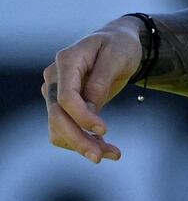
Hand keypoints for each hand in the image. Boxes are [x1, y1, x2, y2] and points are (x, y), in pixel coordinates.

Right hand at [42, 17, 143, 163]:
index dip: (82, 117)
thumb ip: (100, 81)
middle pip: (57, 117)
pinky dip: (82, 142)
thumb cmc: (120, 46)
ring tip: (112, 153)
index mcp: (66, 60)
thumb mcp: (117, 57)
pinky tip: (104, 147)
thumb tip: (90, 110)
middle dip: (78, 140)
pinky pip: (65, 131)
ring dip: (82, 145)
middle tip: (101, 157)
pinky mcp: (61, 107)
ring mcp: (54, 93)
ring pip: (59, 129)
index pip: (65, 97)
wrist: (118, 43)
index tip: (105, 130)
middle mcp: (54, 78)